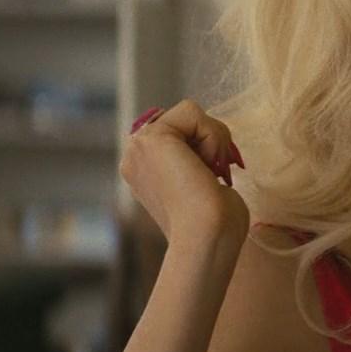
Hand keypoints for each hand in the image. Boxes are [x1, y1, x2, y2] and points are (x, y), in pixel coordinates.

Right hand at [118, 100, 248, 265]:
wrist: (207, 239)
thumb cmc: (216, 227)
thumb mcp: (201, 186)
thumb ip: (195, 162)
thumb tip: (208, 150)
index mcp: (143, 170)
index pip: (180, 133)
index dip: (204, 148)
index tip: (211, 178)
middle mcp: (134, 157)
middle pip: (183, 120)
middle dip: (210, 140)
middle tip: (215, 174)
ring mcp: (138, 146)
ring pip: (189, 113)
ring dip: (213, 139)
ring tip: (211, 172)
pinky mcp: (152, 138)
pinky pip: (192, 111)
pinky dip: (212, 136)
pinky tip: (209, 166)